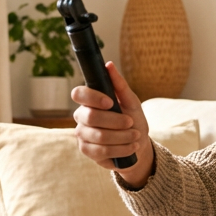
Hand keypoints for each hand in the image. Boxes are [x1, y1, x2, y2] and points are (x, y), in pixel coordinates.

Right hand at [71, 61, 154, 188]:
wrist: (137, 144)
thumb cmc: (132, 119)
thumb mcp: (131, 101)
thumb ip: (119, 85)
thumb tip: (109, 65)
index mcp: (89, 101)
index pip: (78, 94)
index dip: (93, 97)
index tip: (111, 102)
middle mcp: (81, 116)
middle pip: (90, 117)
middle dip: (115, 121)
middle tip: (131, 122)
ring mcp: (82, 134)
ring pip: (98, 136)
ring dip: (122, 136)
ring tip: (135, 136)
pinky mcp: (87, 150)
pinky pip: (101, 151)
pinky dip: (121, 149)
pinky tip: (131, 147)